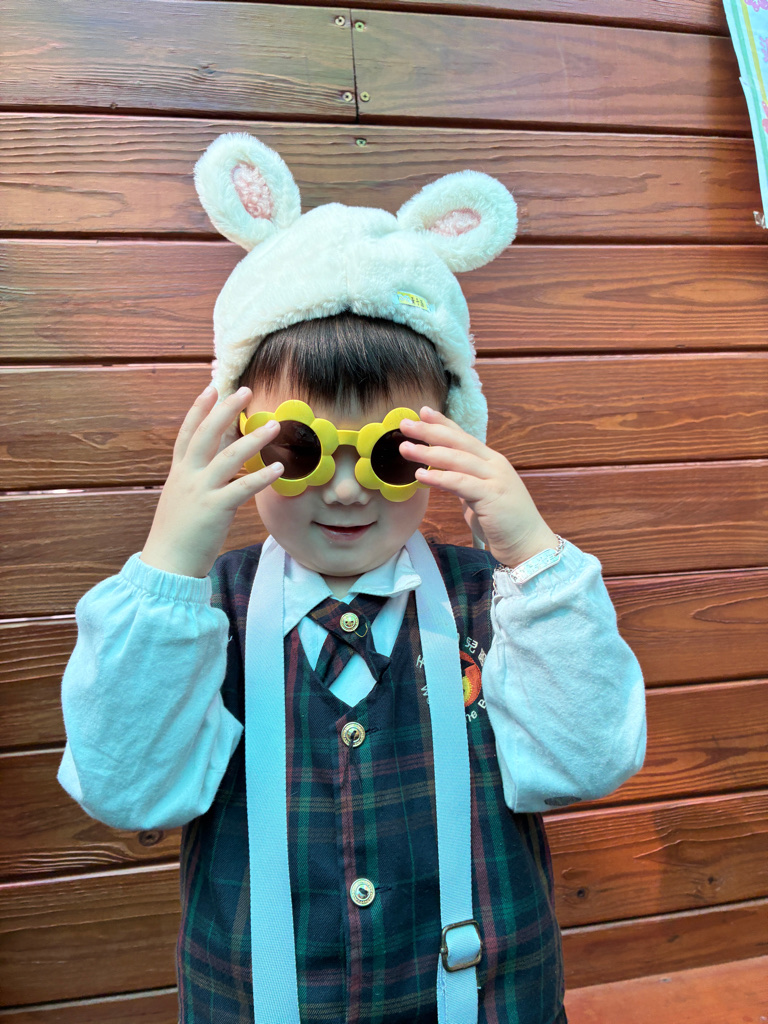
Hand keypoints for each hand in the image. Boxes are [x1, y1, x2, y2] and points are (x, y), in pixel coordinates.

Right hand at [140, 385, 282, 577]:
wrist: (166, 563)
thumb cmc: (177, 535)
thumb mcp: (181, 499)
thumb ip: (196, 480)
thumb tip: (215, 466)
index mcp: (179, 473)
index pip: (188, 433)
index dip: (199, 409)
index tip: (212, 388)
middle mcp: (188, 476)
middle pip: (207, 434)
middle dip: (226, 410)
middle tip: (245, 391)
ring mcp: (201, 491)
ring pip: (229, 457)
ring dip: (254, 439)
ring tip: (276, 426)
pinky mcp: (215, 510)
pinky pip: (242, 488)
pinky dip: (261, 476)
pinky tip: (280, 467)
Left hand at [399, 407, 558, 566]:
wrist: (529, 545)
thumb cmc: (503, 523)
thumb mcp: (481, 496)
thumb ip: (465, 482)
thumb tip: (444, 476)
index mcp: (491, 462)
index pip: (464, 437)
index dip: (443, 423)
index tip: (423, 412)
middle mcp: (494, 465)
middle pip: (458, 442)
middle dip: (430, 431)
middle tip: (406, 424)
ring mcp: (495, 479)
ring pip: (457, 459)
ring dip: (428, 452)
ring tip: (405, 448)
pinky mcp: (492, 496)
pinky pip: (460, 483)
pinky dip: (439, 477)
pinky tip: (420, 475)